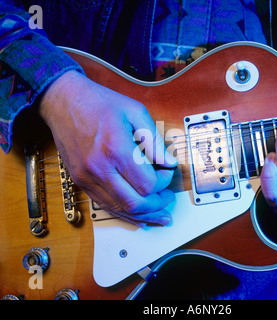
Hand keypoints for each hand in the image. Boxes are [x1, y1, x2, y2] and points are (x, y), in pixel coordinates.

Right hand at [39, 71, 176, 225]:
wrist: (63, 102)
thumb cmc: (98, 104)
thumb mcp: (134, 112)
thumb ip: (154, 140)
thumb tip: (168, 162)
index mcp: (116, 149)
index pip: (147, 183)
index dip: (164, 182)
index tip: (167, 172)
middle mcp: (99, 168)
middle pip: (134, 203)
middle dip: (157, 205)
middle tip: (167, 198)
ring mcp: (87, 178)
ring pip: (119, 210)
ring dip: (143, 215)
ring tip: (159, 215)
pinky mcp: (81, 181)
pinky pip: (105, 206)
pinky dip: (124, 213)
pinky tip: (137, 215)